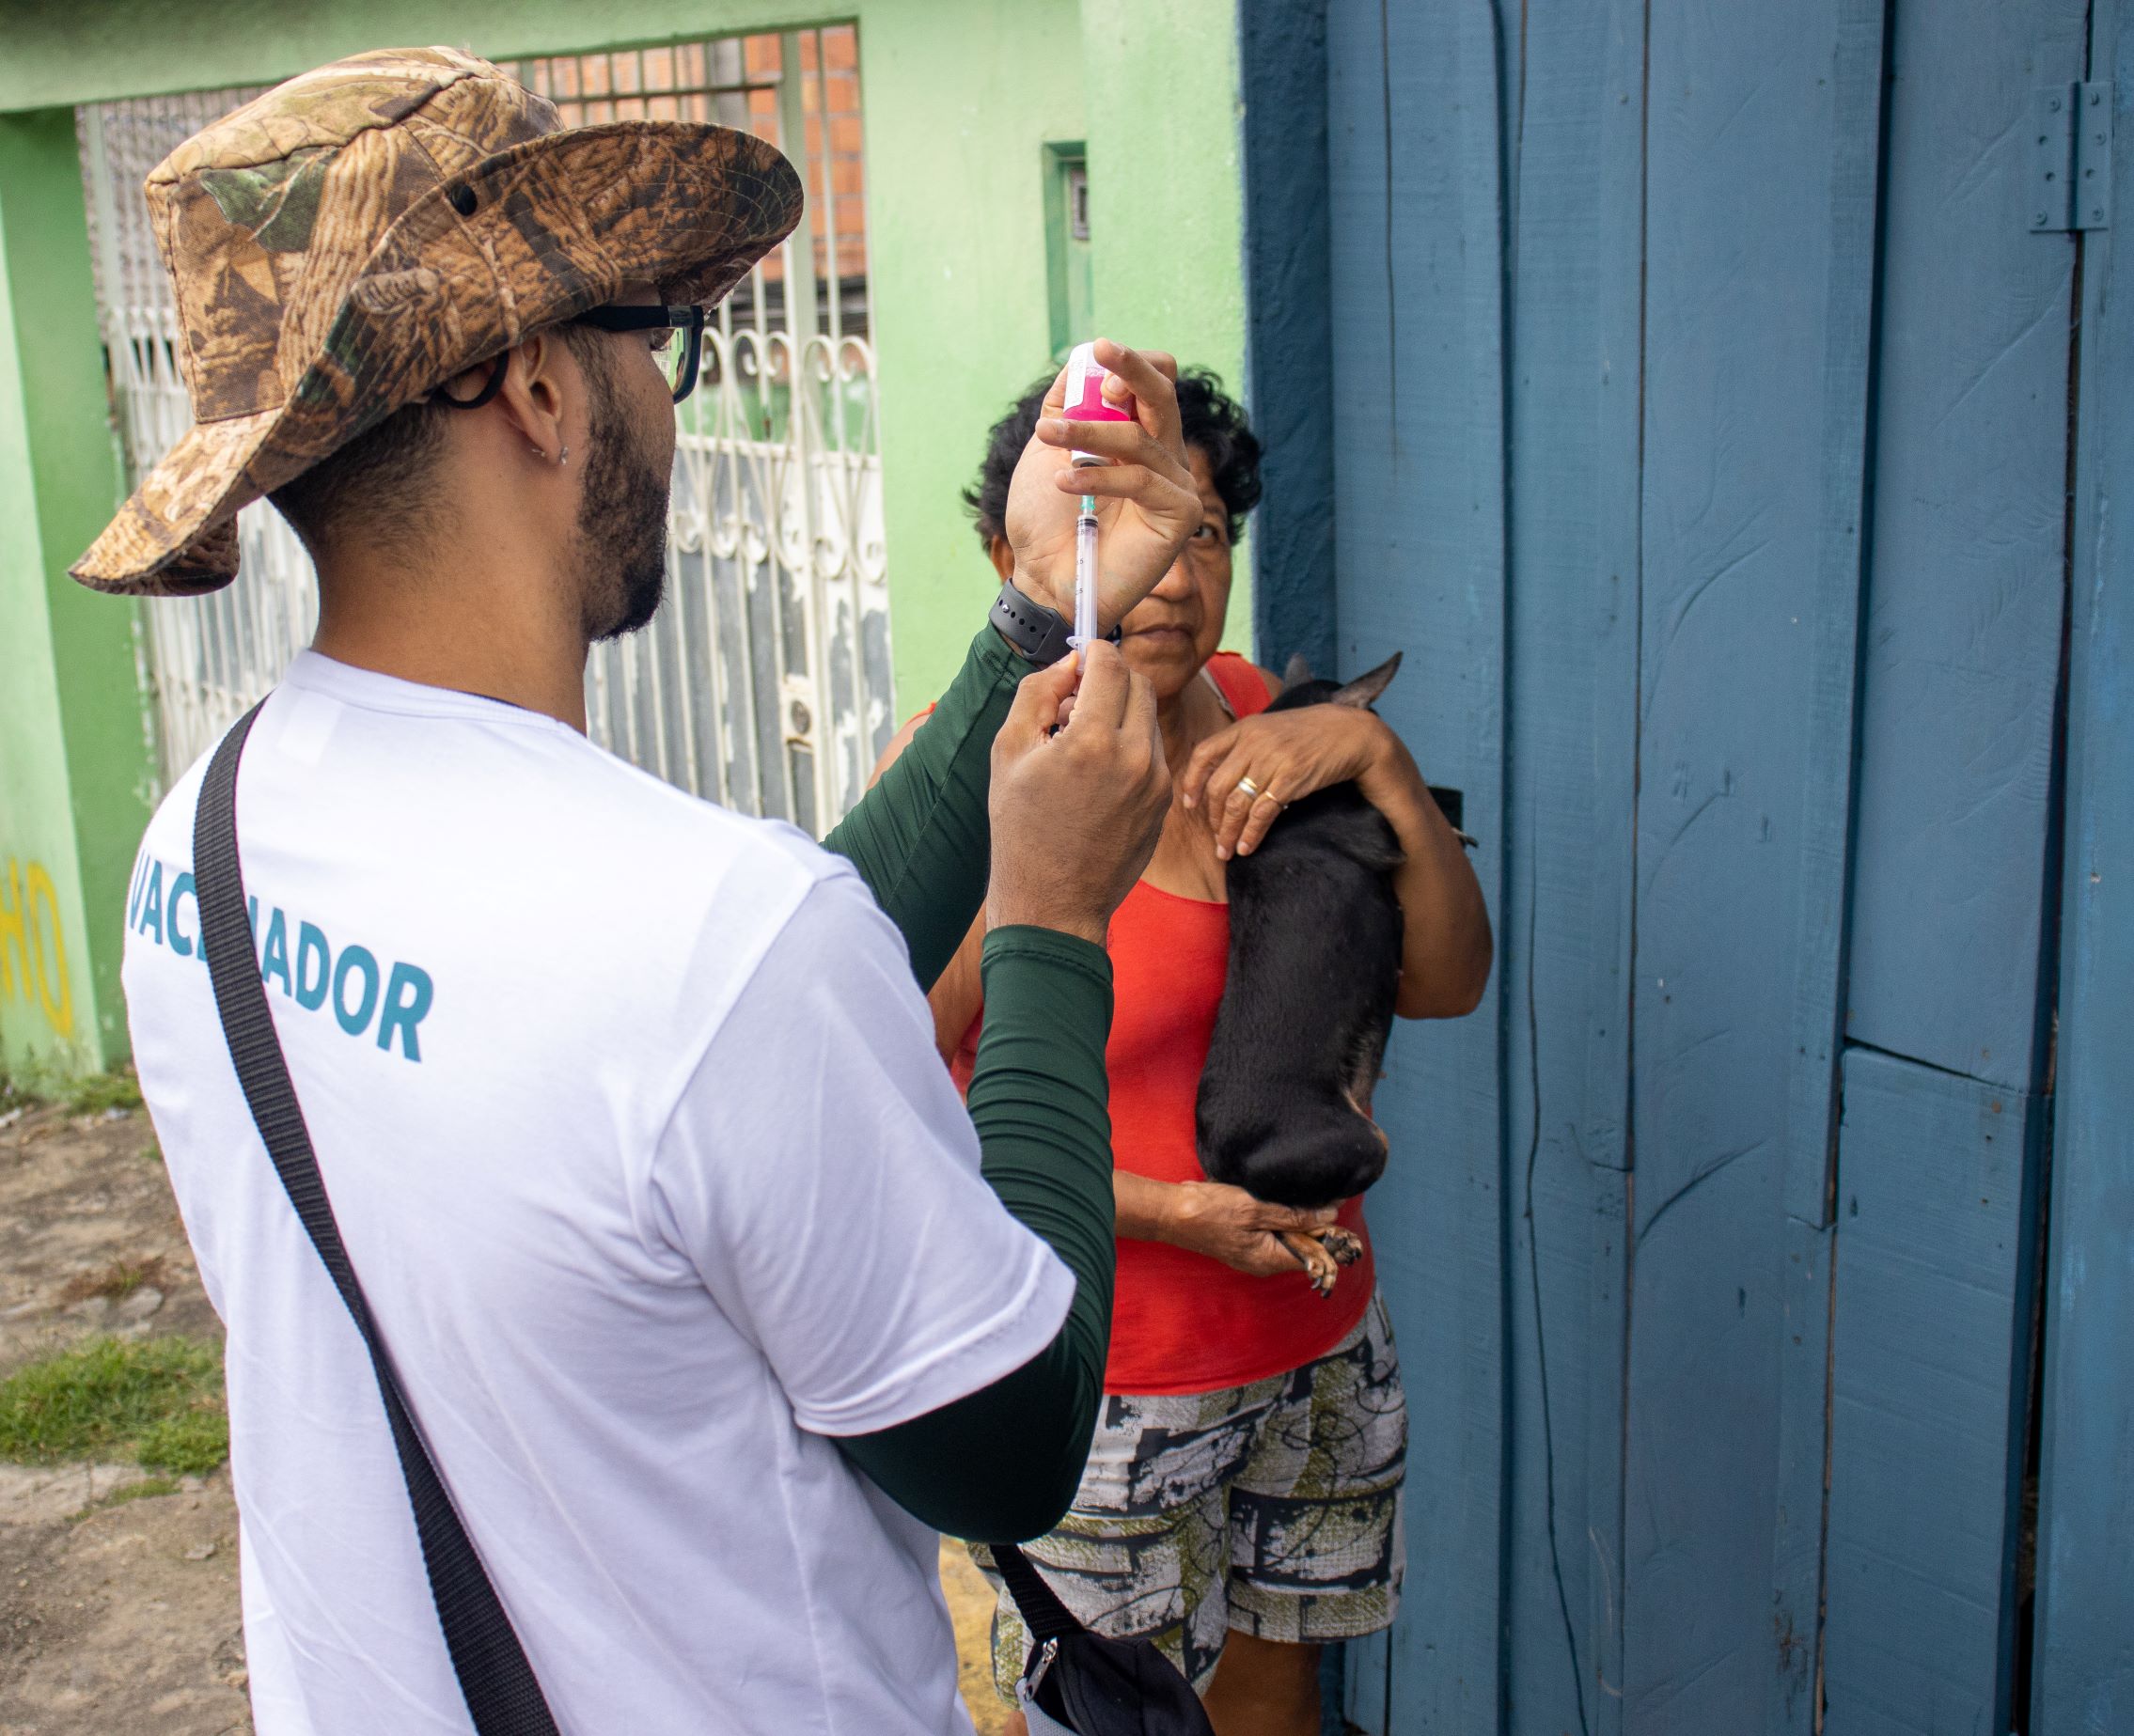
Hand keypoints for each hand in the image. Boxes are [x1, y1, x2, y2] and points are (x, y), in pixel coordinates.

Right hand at [987, 641, 1169, 943]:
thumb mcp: (1009, 753)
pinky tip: (1096, 775)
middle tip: (1076, 701)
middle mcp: (1135, 757)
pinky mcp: (1164, 802)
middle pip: (1139, 683)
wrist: (1053, 904)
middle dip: (1110, 679)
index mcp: (1093, 741)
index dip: (1093, 651)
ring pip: (1148, 717)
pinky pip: (1152, 753)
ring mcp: (1157, 782)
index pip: (1111, 663)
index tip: (1077, 658)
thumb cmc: (1021, 831)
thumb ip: (1038, 694)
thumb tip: (1069, 663)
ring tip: (1082, 743)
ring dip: (1120, 713)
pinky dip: (1129, 746)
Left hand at [1003, 340, 1200, 631]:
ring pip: (1140, 436)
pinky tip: (1064, 483)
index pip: (1154, 383)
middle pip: (1163, 395)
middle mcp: (1162, 458)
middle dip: (1132, 368)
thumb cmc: (1045, 521)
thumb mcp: (1048, 449)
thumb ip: (1067, 404)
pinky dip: (1099, 475)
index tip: (1098, 353)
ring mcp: (1175, 486)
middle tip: (1104, 350)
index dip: (1130, 365)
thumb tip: (1085, 357)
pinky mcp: (1180, 515)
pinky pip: (1142, 478)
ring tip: (1048, 438)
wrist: (1044, 580)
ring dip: (1088, 431)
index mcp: (1137, 437)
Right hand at [1163, 1181, 1340, 1276]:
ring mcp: (1251, 1254)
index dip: (1327, 1233)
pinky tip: (1272, 1199)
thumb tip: (1329, 1216)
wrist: (1171, 1212)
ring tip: (1293, 1194)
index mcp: (1269, 1260)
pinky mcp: (1242, 1242)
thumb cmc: (1210, 1211)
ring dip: (1291, 1217)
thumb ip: (1293, 1216)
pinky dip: (1275, 1217)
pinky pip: (1269, 1232)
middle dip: (1310, 1222)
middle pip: (1300, 1246)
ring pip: (1285, 1237)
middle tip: (1314, 1195)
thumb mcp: (1255, 1209)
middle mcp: (1263, 1263)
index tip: (1333, 1207)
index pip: (1313, 1254)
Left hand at [1181, 704, 1398, 859]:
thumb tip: (1220, 779)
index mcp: (1244, 729)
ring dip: (1228, 832)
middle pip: (1219, 786)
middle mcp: (1253, 743)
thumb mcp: (1270, 729)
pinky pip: (1262, 812)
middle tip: (1216, 837)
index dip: (1192, 781)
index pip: (1203, 753)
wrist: (1349, 733)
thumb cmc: (1307, 734)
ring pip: (1237, 803)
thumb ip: (1244, 747)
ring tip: (1226, 851)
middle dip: (1213, 818)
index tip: (1190, 804)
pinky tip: (1247, 847)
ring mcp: (1272, 760)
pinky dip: (1251, 833)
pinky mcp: (1290, 778)